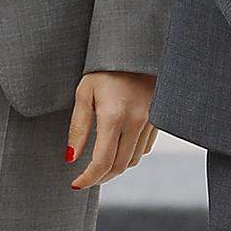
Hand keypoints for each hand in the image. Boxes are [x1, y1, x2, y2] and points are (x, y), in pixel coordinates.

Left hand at [65, 71, 157, 189]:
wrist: (136, 46)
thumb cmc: (105, 67)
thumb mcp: (84, 93)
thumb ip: (78, 128)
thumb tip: (71, 158)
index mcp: (115, 116)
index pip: (103, 162)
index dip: (88, 179)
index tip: (76, 184)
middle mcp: (136, 121)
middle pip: (119, 166)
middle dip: (101, 177)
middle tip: (86, 178)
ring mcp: (151, 120)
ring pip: (134, 159)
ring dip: (116, 167)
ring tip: (100, 163)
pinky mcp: (159, 117)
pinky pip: (145, 147)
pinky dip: (130, 154)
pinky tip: (118, 146)